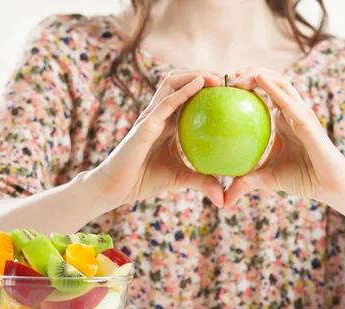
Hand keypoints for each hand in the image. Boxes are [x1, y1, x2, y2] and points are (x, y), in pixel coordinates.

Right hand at [88, 70, 224, 209]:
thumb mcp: (180, 178)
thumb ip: (202, 182)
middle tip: (227, 77)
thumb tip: (224, 198)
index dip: (206, 88)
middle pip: (180, 82)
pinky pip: (167, 103)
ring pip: (172, 83)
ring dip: (195, 74)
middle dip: (203, 73)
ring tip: (217, 76)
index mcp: (167, 122)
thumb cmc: (143, 180)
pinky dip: (185, 90)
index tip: (229, 88)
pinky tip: (202, 83)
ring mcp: (151, 116)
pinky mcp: (145, 124)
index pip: (187, 96)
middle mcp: (159, 114)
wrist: (115, 188)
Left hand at [225, 68, 344, 208]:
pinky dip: (273, 88)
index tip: (223, 86)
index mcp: (283, 120)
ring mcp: (301, 114)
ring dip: (258, 74)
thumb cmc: (304, 179)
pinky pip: (288, 102)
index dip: (246, 83)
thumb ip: (246, 182)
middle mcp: (292, 112)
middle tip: (227, 77)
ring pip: (281, 83)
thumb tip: (223, 200)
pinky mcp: (308, 122)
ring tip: (237, 76)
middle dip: (249, 72)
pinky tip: (257, 79)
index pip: (264, 93)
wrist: (331, 188)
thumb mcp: (267, 179)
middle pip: (271, 80)